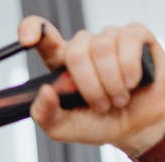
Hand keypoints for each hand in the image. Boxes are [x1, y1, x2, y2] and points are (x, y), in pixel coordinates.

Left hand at [19, 16, 164, 155]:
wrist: (136, 128)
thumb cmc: (98, 124)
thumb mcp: (63, 128)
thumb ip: (45, 114)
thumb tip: (45, 91)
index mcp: (61, 63)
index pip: (43, 37)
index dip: (32, 30)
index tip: (27, 40)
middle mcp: (84, 46)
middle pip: (76, 51)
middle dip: (89, 85)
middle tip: (100, 105)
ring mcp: (110, 38)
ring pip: (103, 47)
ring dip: (111, 82)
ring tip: (118, 98)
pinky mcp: (136, 36)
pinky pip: (128, 40)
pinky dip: (130, 68)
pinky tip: (132, 82)